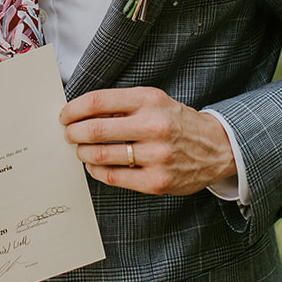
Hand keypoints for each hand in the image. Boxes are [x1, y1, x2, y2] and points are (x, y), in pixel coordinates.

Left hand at [59, 87, 235, 195]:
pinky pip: (113, 177)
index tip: (64, 115)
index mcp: (149, 100)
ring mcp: (156, 156)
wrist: (217, 147)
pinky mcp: (156, 181)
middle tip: (68, 134)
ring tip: (81, 150)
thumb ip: (121, 105)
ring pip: (100, 155)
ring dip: (82, 152)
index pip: (97, 102)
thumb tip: (80, 112)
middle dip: (72, 133)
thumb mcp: (154, 101)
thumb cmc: (176, 122)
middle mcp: (153, 126)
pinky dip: (96, 171)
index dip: (73, 109)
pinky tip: (94, 166)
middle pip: (94, 130)